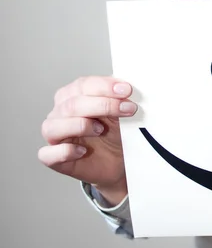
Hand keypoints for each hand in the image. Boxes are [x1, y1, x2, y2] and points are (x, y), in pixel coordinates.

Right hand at [38, 76, 137, 204]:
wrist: (120, 162)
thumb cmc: (116, 133)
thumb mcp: (121, 112)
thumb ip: (120, 98)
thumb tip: (127, 86)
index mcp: (74, 96)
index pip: (83, 85)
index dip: (105, 86)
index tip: (126, 90)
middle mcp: (61, 114)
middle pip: (72, 104)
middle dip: (103, 105)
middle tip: (128, 109)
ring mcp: (56, 136)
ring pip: (53, 126)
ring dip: (81, 126)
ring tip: (101, 130)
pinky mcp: (54, 159)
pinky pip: (48, 154)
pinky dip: (65, 151)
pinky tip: (82, 150)